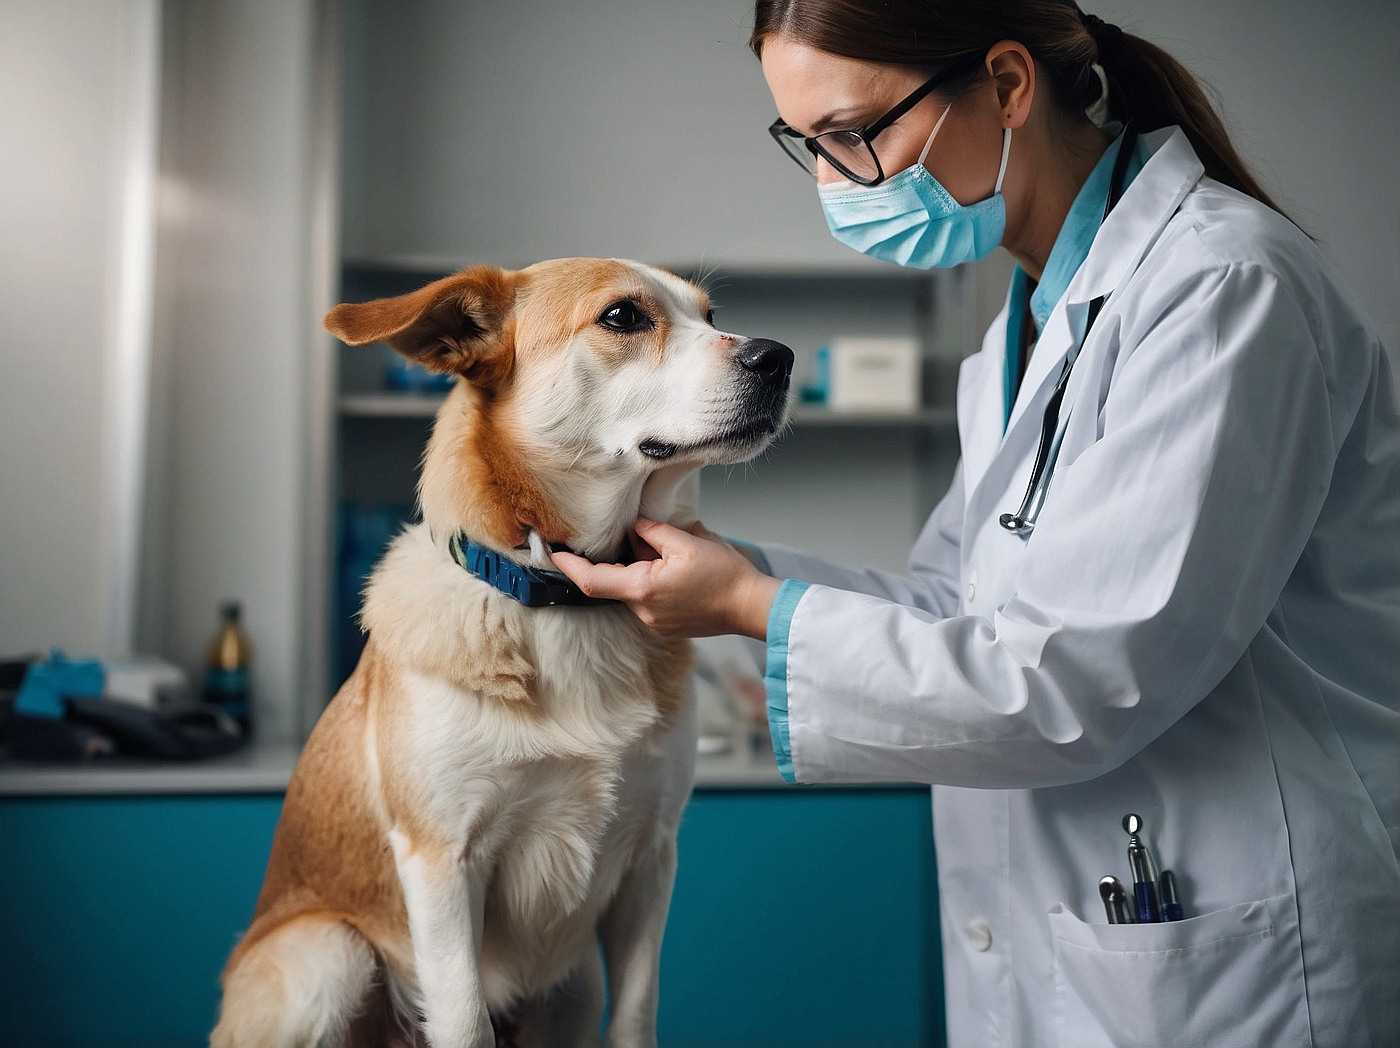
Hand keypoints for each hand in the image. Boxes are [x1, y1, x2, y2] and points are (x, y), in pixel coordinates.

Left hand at [551, 518, 780, 639]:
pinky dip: (653, 579)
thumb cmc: (725, 577)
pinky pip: (649, 597)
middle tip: (647, 538)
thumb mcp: (687, 541)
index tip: (552, 551)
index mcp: (642, 590)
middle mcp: (643, 612)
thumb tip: (635, 527)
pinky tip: (680, 569)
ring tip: (676, 553)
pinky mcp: (667, 624)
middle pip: (616, 580)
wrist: (753, 607)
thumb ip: (653, 531)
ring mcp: (655, 622)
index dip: (568, 565)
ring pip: (634, 587)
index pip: (591, 579)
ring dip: (642, 567)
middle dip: (623, 556)